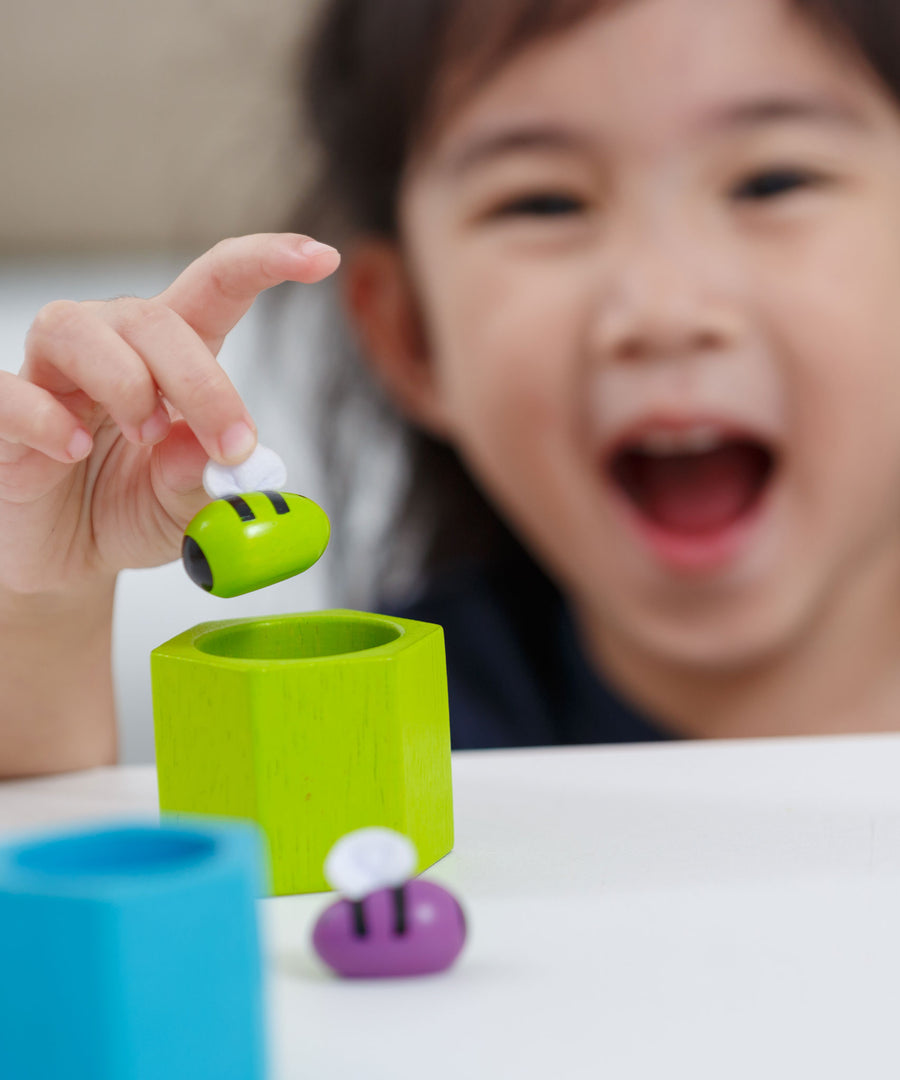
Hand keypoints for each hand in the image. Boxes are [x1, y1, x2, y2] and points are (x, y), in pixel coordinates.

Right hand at [0, 233, 339, 595]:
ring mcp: (50, 374)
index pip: (217, 285)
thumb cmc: (128, 509)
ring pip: (80, 329)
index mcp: (171, 358)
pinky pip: (12, 391)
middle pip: (154, 318)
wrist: (67, 557)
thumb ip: (203, 480)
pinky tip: (74, 448)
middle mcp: (111, 347)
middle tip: (232, 446)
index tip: (321, 257)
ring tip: (147, 436)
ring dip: (130, 383)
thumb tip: (213, 450)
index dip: (266, 261)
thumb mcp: (186, 507)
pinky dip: (46, 418)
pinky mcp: (3, 413)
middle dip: (204, 382)